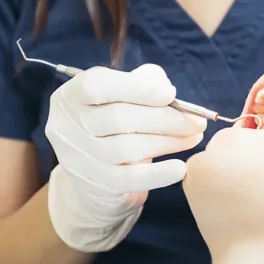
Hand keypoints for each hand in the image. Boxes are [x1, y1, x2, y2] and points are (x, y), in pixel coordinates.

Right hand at [45, 64, 206, 251]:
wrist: (96, 171)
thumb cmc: (116, 120)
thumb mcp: (123, 93)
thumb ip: (143, 80)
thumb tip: (165, 89)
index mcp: (72, 95)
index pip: (97, 85)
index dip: (136, 87)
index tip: (171, 93)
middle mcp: (66, 125)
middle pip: (119, 118)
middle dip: (166, 118)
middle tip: (197, 121)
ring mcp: (77, 157)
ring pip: (128, 148)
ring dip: (169, 142)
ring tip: (194, 137)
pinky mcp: (93, 183)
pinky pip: (129, 179)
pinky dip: (158, 174)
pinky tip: (181, 168)